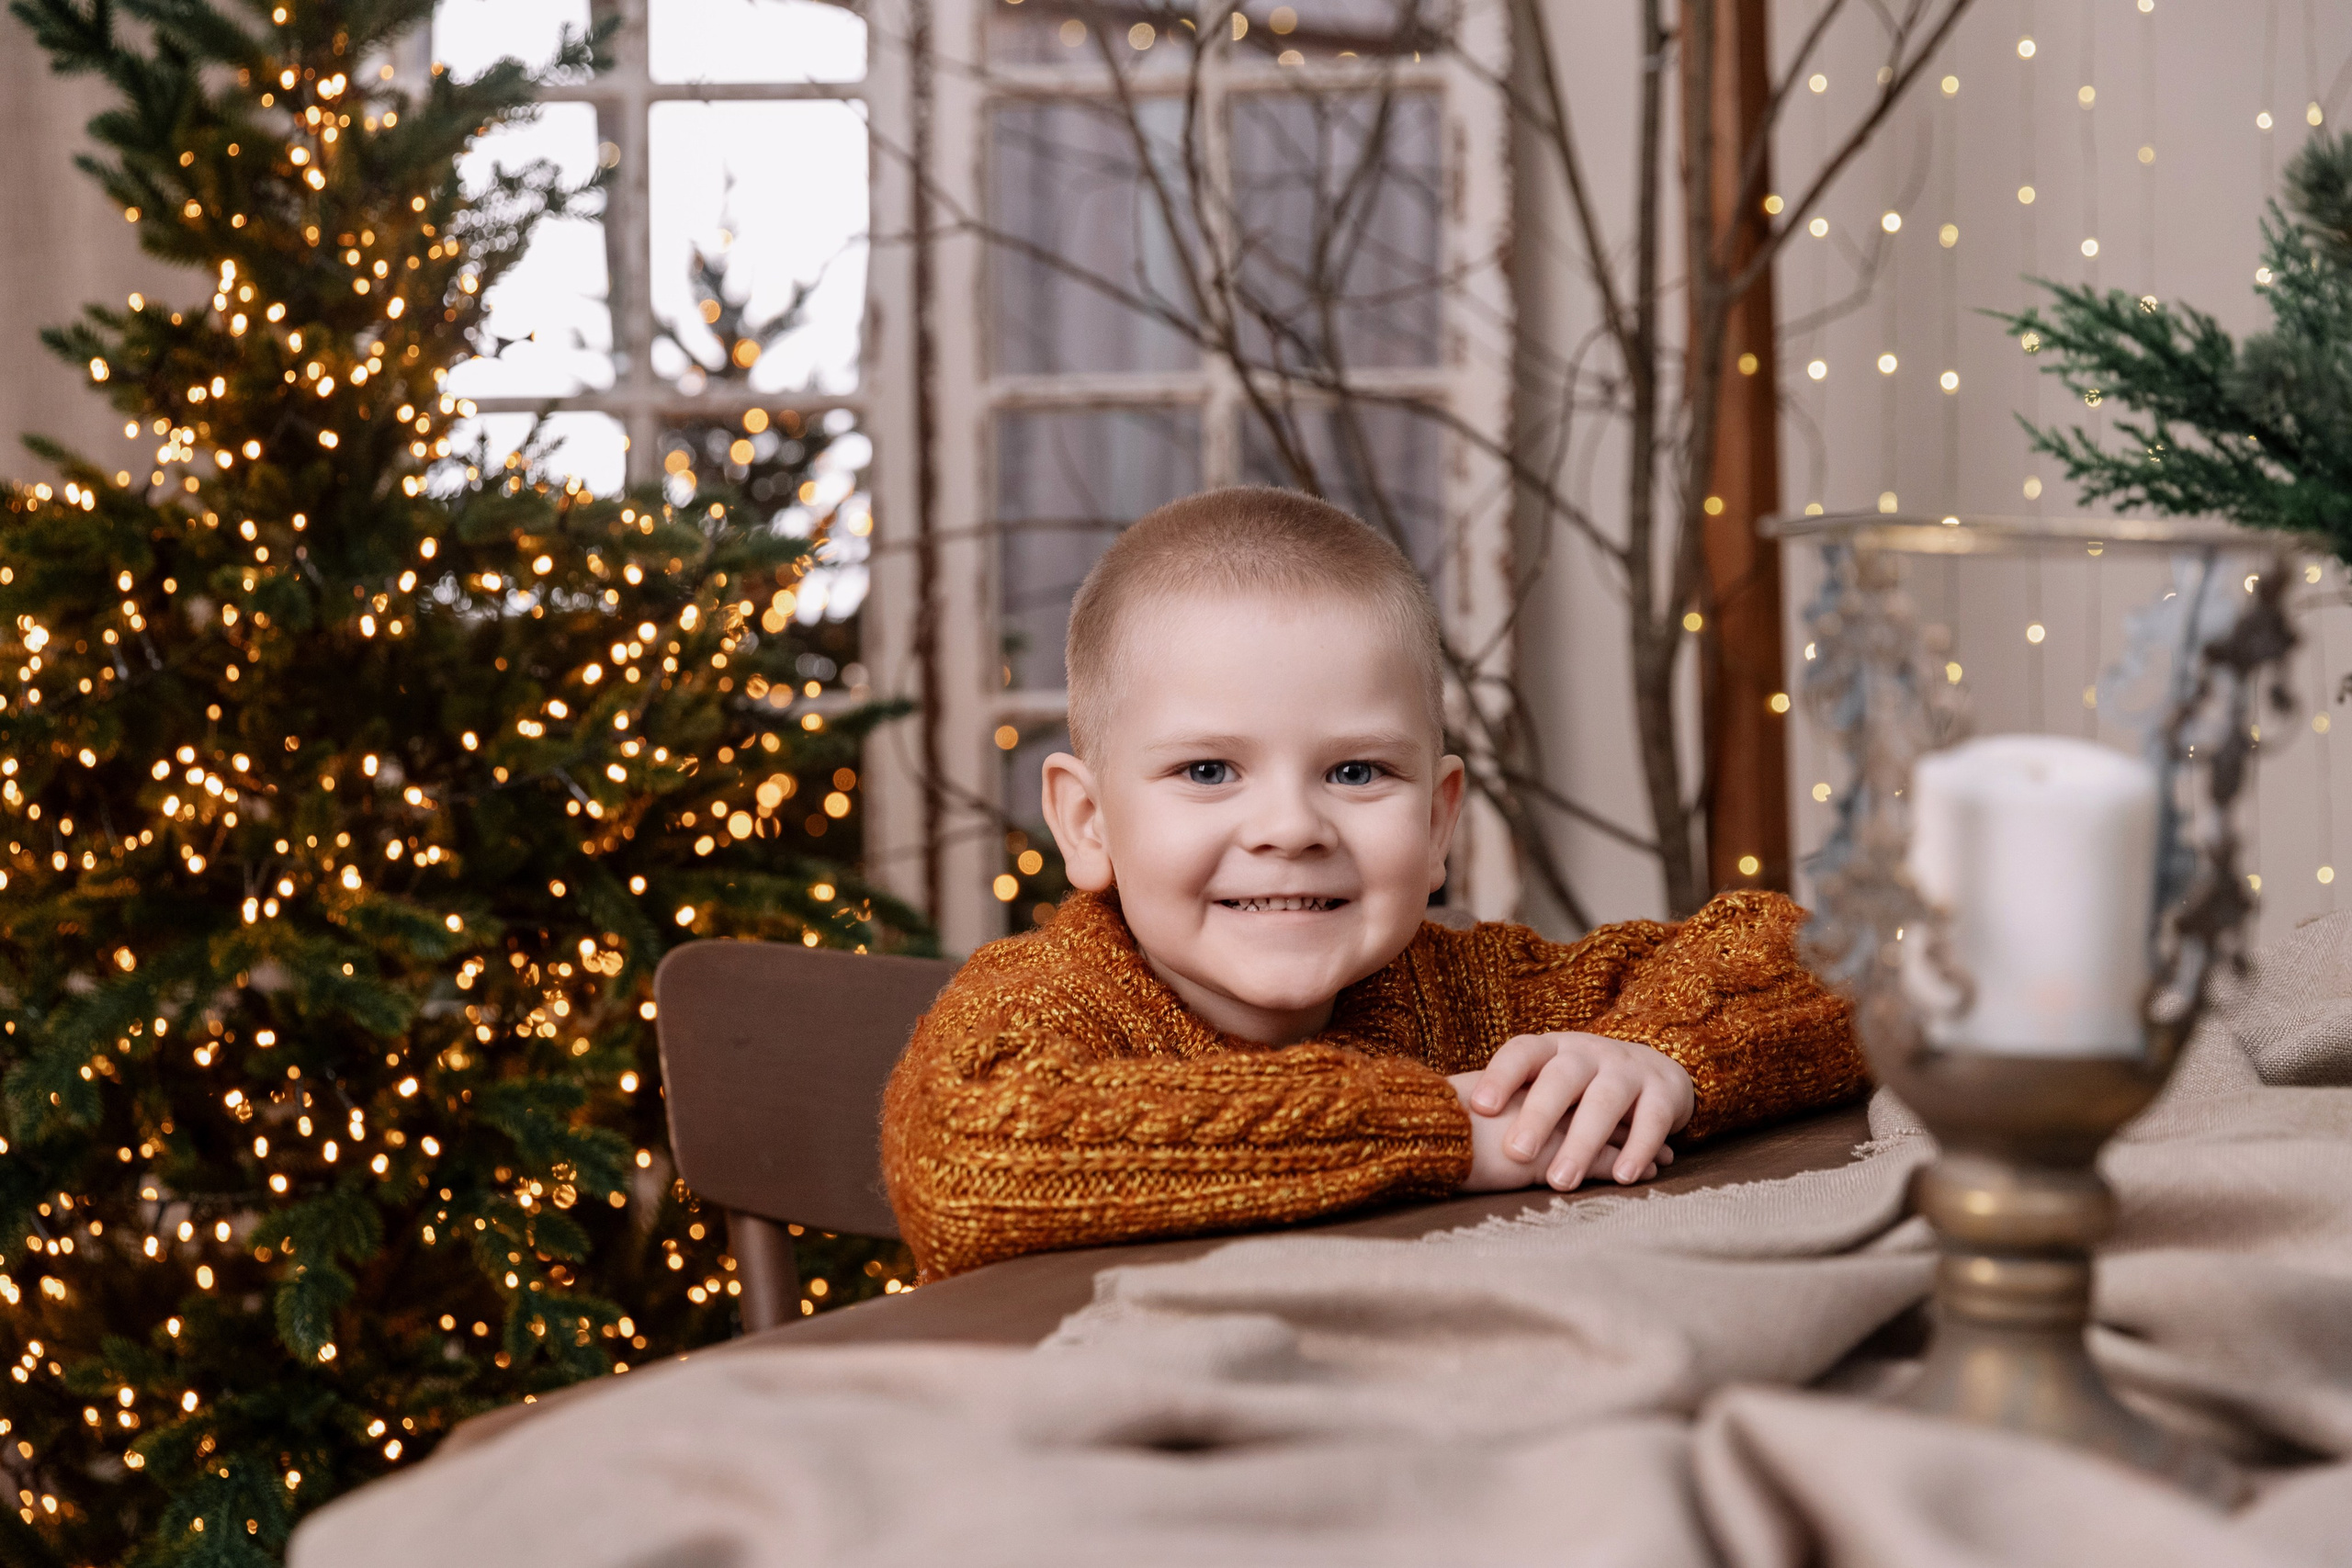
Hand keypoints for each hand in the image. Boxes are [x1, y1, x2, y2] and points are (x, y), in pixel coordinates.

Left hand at [1464, 1032, 1693, 1189]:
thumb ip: (1516, 1103)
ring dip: (1583, 1142)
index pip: (1521, 1053)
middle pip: (1560, 1078)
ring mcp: (1627, 1069)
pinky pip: (1651, 1119)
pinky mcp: (1664, 1091)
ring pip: (1604, 1102)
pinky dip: (1638, 1149)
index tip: (1478, 1106)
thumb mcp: (1548, 1084)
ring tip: (1562, 1181)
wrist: (1655, 1069)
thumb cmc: (1582, 1087)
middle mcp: (1588, 1052)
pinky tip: (1623, 1177)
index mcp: (1552, 1049)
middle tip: (1516, 1154)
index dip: (1499, 1076)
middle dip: (1538, 1115)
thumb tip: (1454, 1133)